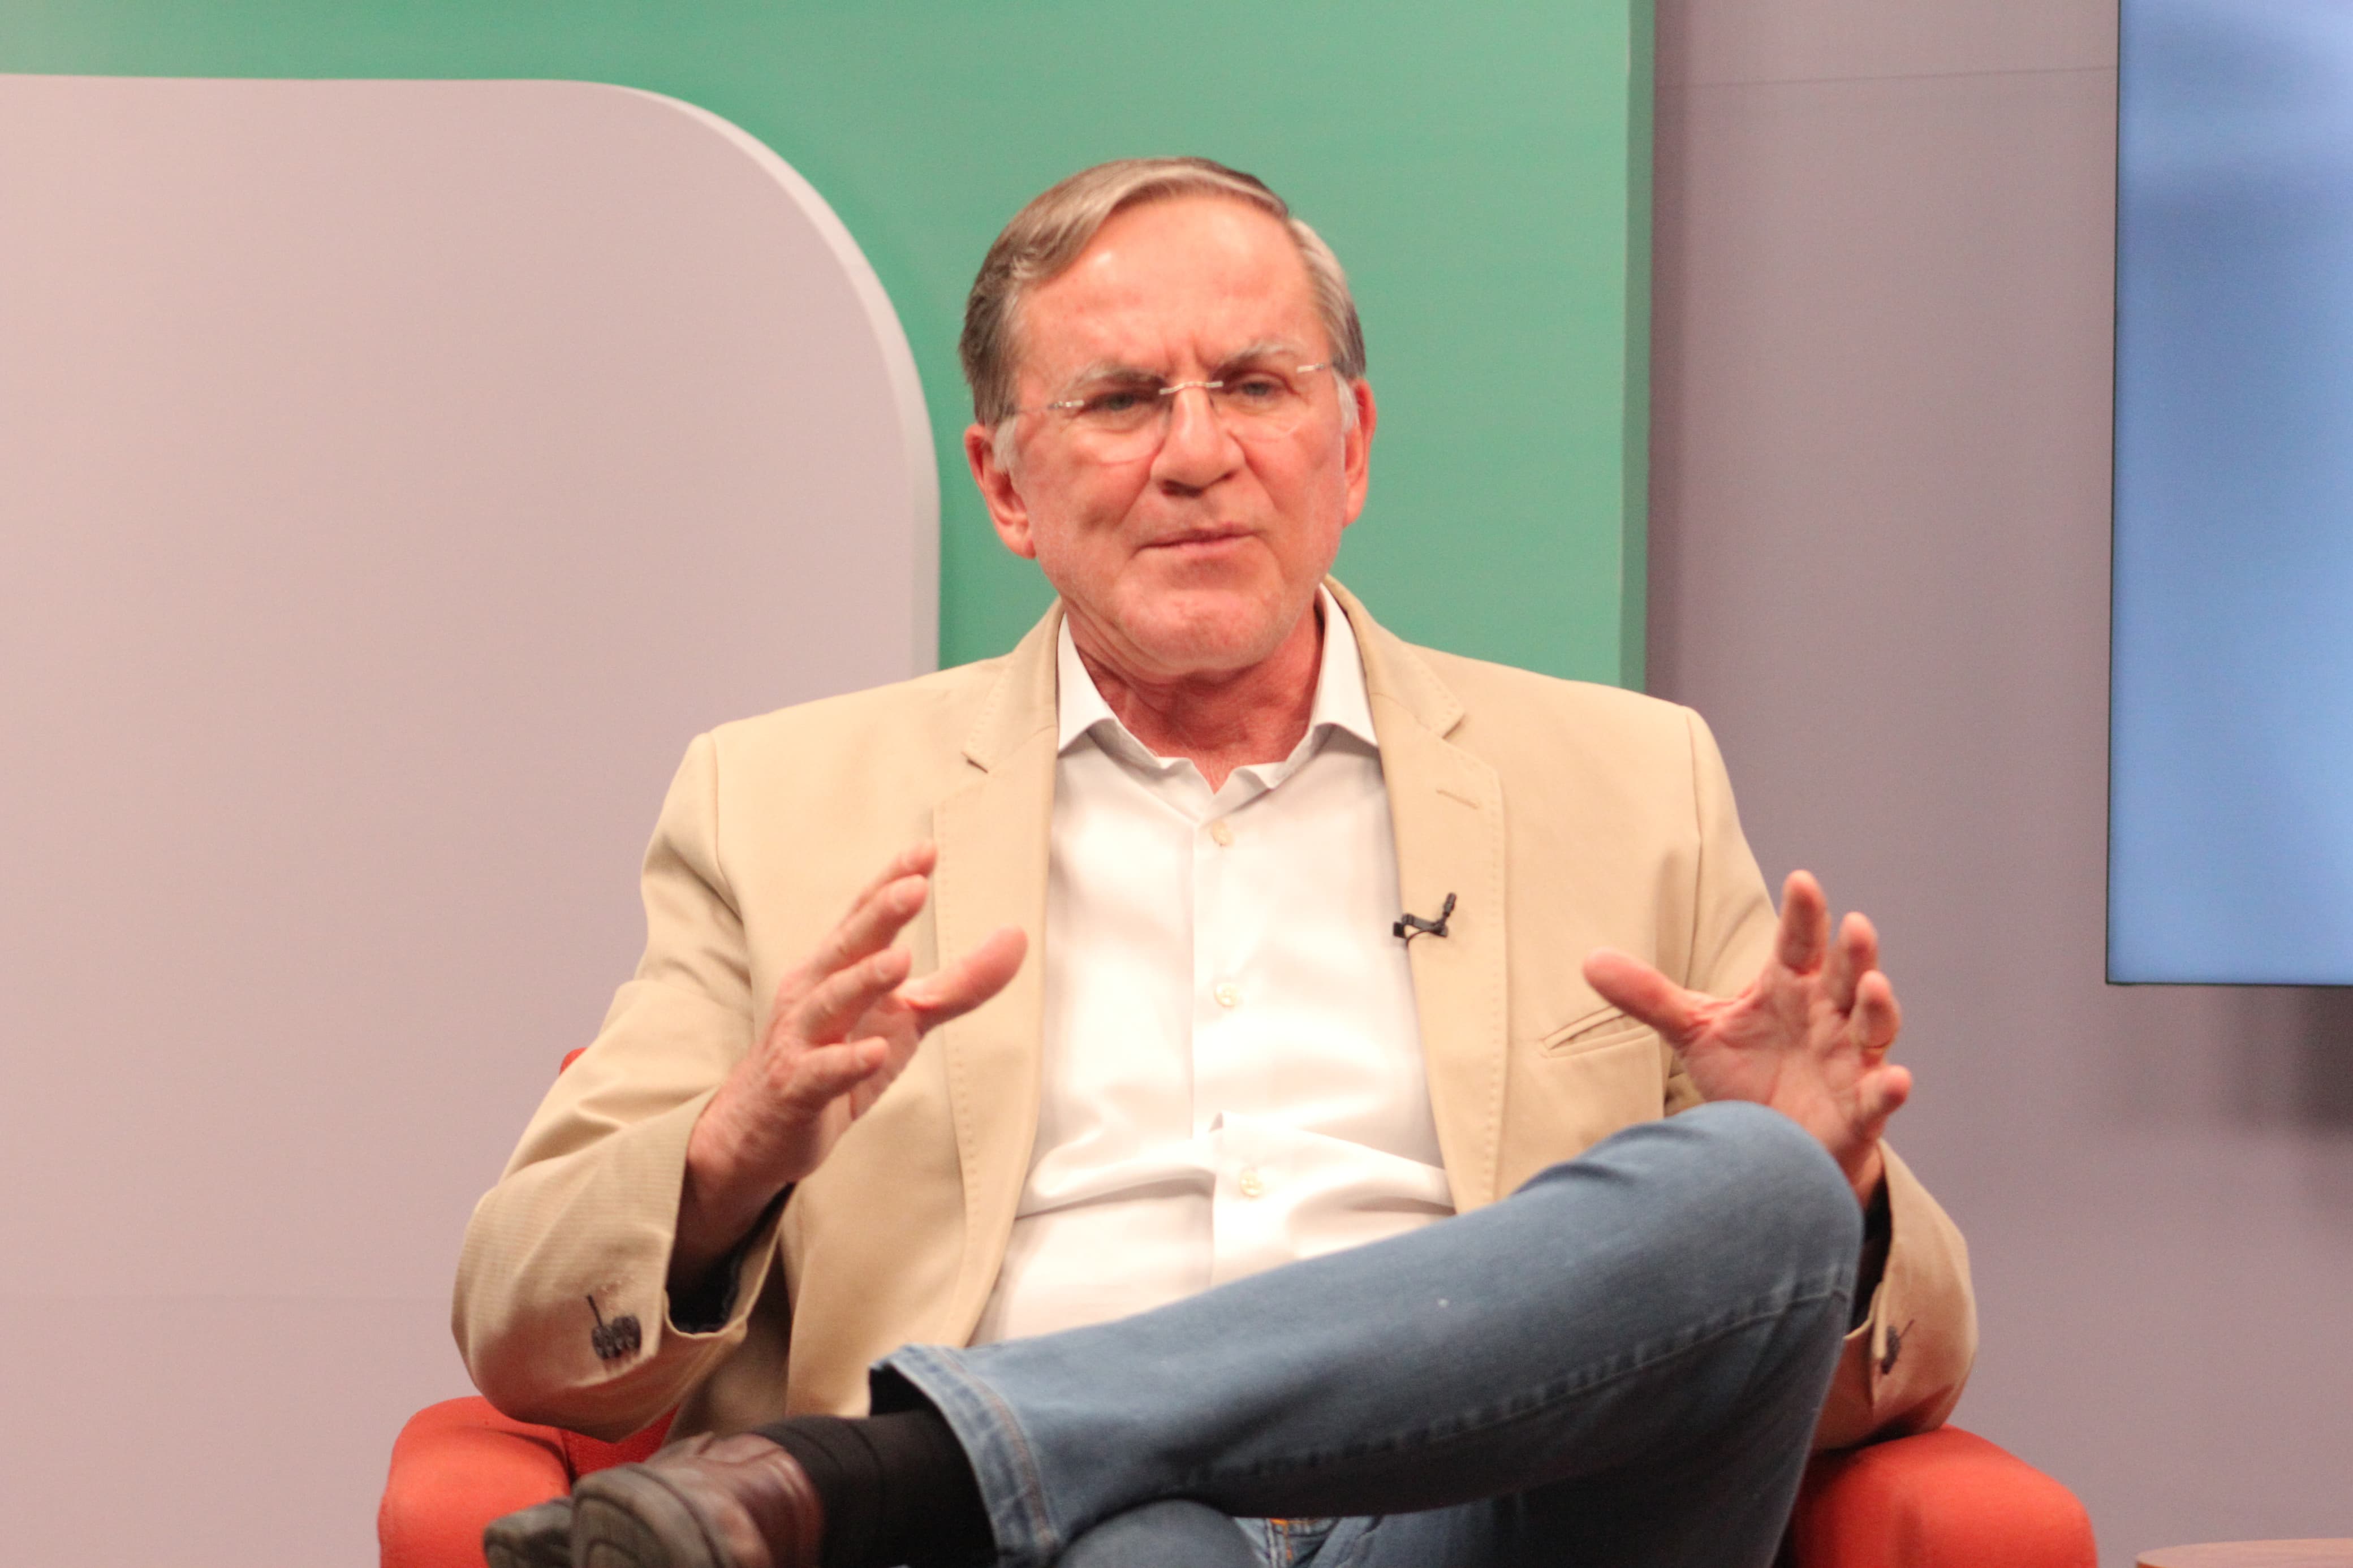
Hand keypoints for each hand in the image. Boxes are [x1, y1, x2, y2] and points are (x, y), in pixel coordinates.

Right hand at [671, 843, 1025, 1285]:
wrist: (761, 1128)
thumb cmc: (837, 1057)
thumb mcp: (906, 1019)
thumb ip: (960, 982)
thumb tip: (1017, 937)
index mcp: (838, 968)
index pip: (865, 916)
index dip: (891, 882)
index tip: (926, 850)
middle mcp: (814, 994)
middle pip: (847, 947)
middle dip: (879, 916)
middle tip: (914, 886)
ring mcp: (801, 1041)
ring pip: (830, 1003)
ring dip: (864, 980)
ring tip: (899, 961)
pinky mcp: (797, 1090)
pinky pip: (821, 1073)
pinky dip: (847, 1062)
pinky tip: (874, 1052)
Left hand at [1582, 871, 1908, 1202]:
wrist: (1774, 1146)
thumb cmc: (1746, 1076)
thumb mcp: (1696, 1031)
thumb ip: (1650, 997)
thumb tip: (1589, 961)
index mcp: (1792, 988)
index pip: (1799, 943)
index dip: (1804, 914)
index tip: (1802, 881)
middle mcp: (1829, 1016)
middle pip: (1847, 976)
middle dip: (1855, 953)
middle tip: (1856, 925)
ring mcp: (1850, 1060)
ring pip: (1874, 1026)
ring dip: (1879, 1006)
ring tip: (1874, 984)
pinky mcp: (1860, 1110)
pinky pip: (1879, 1097)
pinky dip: (1888, 1089)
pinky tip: (1893, 1080)